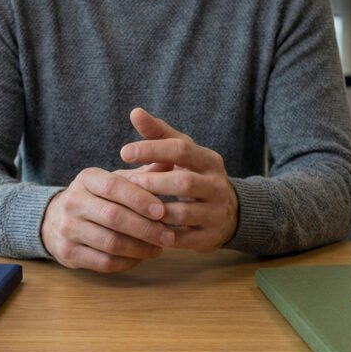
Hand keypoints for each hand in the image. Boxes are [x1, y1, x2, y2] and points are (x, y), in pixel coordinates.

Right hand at [41, 167, 176, 272]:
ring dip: (140, 248)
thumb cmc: (98, 198)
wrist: (56, 220)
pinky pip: (104, 262)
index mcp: (86, 179)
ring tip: (159, 248)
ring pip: (111, 243)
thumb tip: (171, 161)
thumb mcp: (115, 180)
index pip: (114, 187)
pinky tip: (140, 258)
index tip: (162, 210)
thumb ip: (142, 174)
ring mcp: (67, 229)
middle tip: (168, 236)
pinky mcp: (67, 253)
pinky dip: (127, 262)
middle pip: (114, 217)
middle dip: (146, 228)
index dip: (140, 199)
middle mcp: (73, 202)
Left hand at [119, 108, 238, 252]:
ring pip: (183, 213)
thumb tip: (135, 112)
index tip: (124, 152)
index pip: (181, 149)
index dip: (152, 149)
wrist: (226, 212)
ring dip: (154, 211)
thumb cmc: (194, 175)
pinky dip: (161, 235)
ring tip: (131, 208)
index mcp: (209, 160)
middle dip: (153, 183)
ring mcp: (215, 212)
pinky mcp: (210, 237)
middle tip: (126, 183)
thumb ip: (159, 133)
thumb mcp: (182, 152)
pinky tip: (143, 230)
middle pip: (184, 182)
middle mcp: (216, 185)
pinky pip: (184, 239)